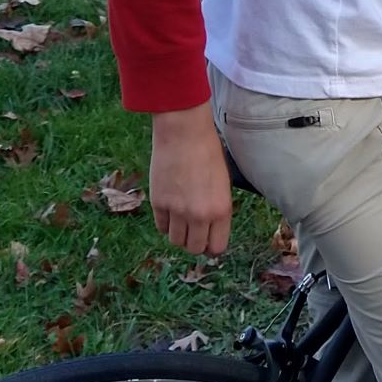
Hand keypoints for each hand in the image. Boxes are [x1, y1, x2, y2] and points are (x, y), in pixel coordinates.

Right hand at [148, 104, 233, 257]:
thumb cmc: (208, 152)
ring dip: (178, 234)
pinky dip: (165, 223)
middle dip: (194, 242)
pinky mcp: (158, 203)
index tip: (208, 239)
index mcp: (221, 210)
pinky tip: (169, 211)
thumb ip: (218, 208)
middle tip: (193, 230)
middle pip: (194, 248)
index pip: (217, 247)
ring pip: (175, 241)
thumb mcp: (223, 183)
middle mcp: (200, 215)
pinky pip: (160, 227)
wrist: (183, 132)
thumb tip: (211, 228)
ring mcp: (177, 211)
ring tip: (180, 220)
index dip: (212, 246)